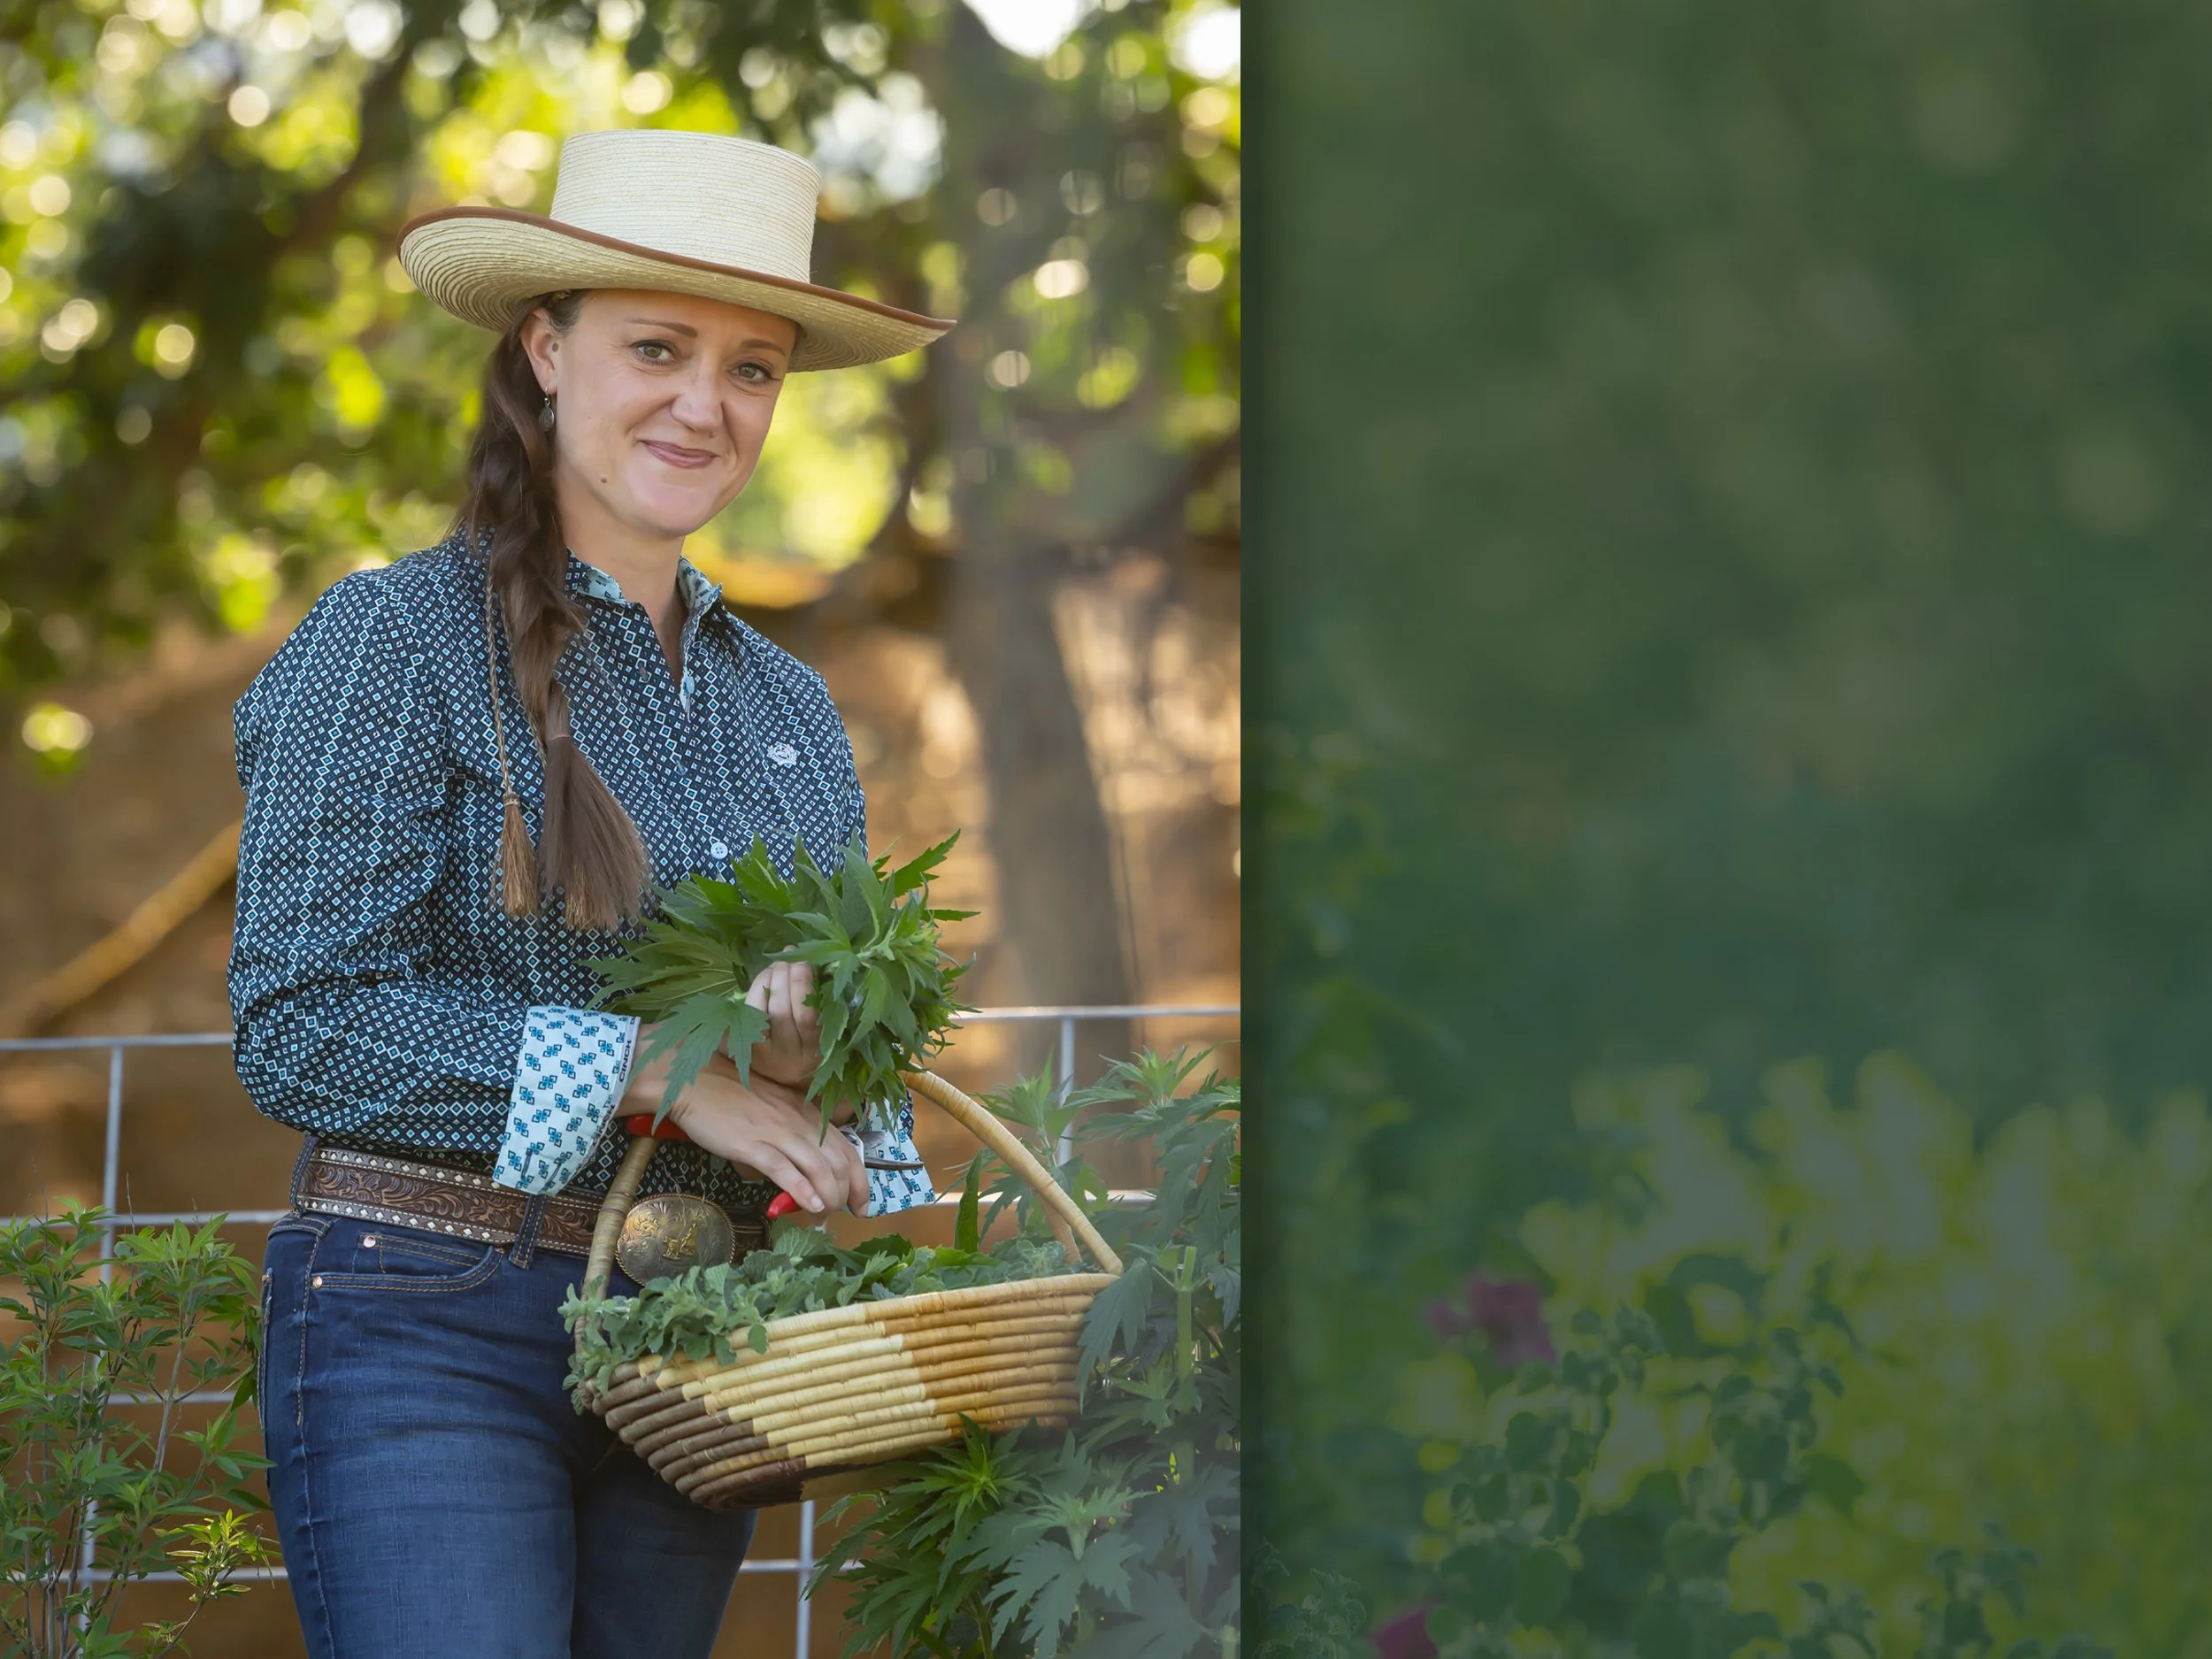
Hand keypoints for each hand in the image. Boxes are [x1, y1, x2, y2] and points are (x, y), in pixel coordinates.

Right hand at [626, 1042, 866, 1215]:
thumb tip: (799, 1170)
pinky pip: (784, 1169)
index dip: (860, 1179)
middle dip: (849, 1192)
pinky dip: (802, 1190)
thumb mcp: (772, 1111)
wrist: (696, 1081)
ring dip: (829, 1196)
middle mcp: (799, 1122)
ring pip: (819, 1167)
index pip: (846, 1149)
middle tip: (847, 1213)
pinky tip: (811, 1205)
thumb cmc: (731, 1095)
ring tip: (827, 1215)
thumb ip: (789, 1135)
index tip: (862, 1203)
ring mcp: (777, 1133)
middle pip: (839, 1161)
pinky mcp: (752, 1144)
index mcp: (806, 1114)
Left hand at [744, 960, 821, 1089]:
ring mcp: (761, 1053)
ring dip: (770, 980)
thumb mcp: (825, 1033)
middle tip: (792, 958)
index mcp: (813, 1052)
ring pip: (761, 1010)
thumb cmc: (813, 1046)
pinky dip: (756, 989)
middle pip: (782, 1011)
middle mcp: (786, 1056)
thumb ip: (822, 1005)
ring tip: (780, 963)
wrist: (787, 1077)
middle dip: (786, 978)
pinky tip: (767, 975)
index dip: (804, 987)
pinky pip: (746, 1012)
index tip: (807, 963)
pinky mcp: (743, 1047)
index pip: (807, 1018)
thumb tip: (816, 964)